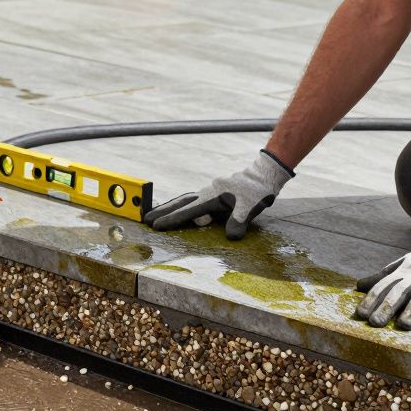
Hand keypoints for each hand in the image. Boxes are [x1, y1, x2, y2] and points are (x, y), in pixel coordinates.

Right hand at [143, 150, 293, 239]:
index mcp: (213, 196)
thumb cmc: (258, 191)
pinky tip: (179, 208)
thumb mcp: (251, 207)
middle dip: (163, 212)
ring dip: (169, 207)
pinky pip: (193, 199)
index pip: (188, 210)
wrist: (264, 174)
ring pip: (184, 199)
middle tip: (145, 220)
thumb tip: (231, 236)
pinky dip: (182, 204)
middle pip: (180, 202)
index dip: (173, 219)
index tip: (157, 226)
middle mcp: (207, 192)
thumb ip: (239, 220)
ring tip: (155, 214)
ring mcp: (209, 191)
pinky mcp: (214, 192)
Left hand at [354, 226, 410, 329]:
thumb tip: (358, 286)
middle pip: (399, 293)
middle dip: (387, 307)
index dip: (371, 300)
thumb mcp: (402, 267)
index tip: (360, 314)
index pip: (384, 287)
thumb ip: (382, 278)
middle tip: (375, 322)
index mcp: (403, 274)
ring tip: (404, 324)